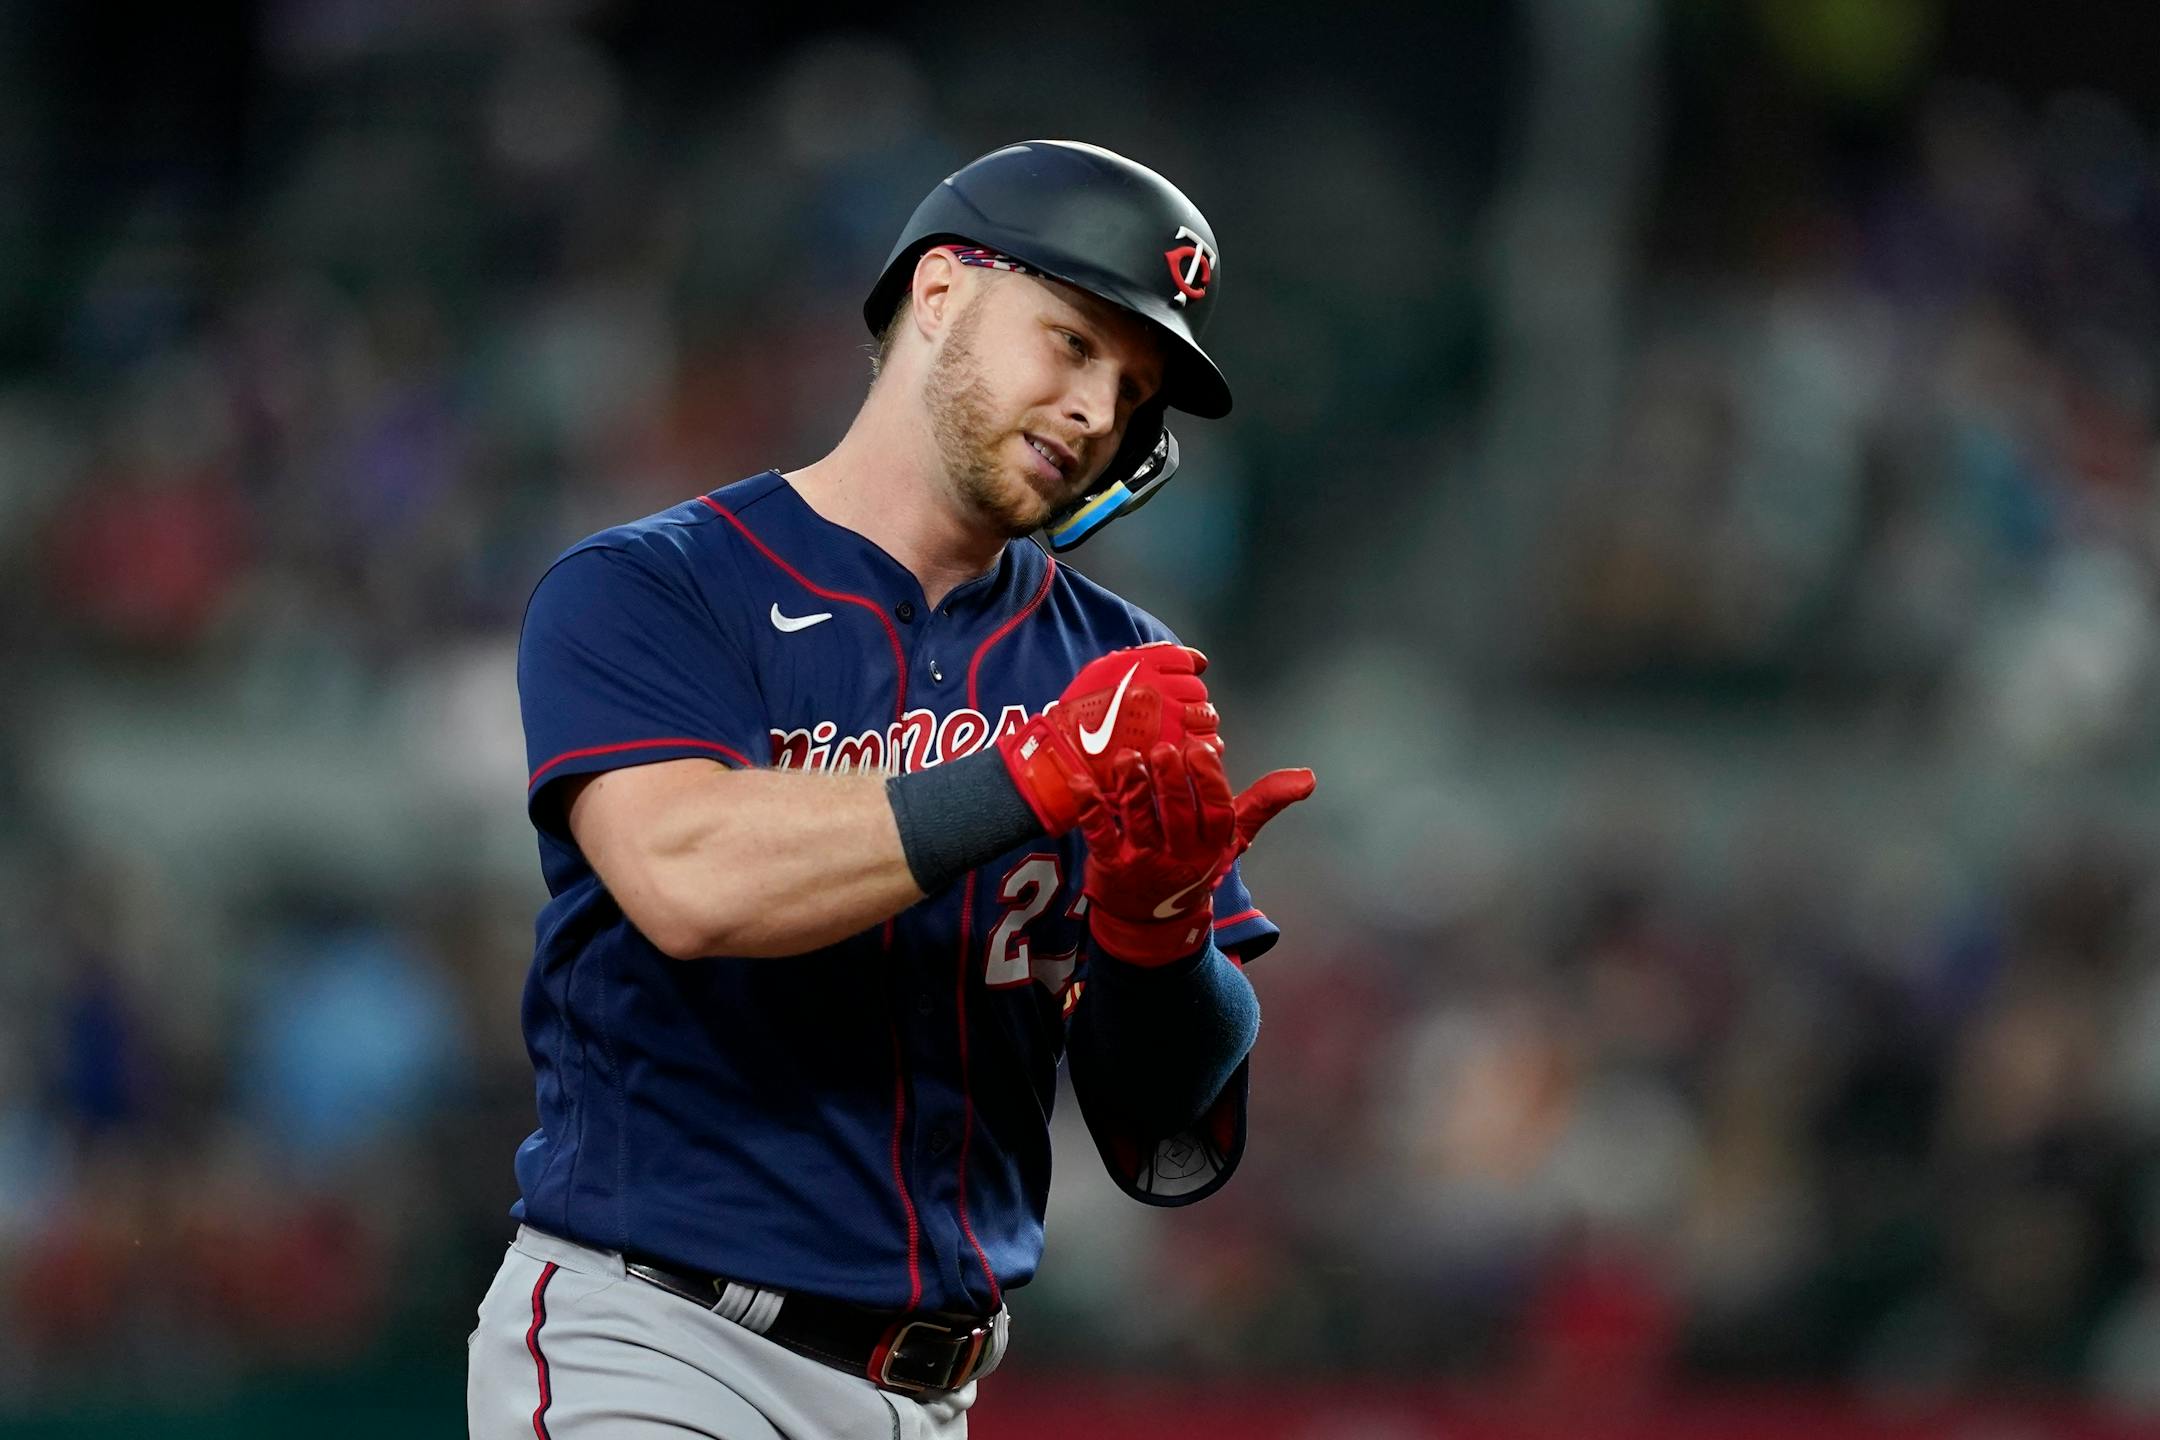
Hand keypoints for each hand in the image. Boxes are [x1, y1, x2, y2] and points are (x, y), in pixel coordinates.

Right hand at [997, 642, 1218, 834]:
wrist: (1068, 754)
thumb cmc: (1081, 713)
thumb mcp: (1106, 669)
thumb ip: (1147, 657)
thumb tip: (1193, 659)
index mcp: (1142, 666)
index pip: (1186, 660)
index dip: (1185, 672)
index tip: (1179, 683)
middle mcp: (1159, 689)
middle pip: (1197, 689)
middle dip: (1189, 700)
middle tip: (1173, 713)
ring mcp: (1169, 721)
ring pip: (1206, 716)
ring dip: (1197, 723)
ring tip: (1179, 732)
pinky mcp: (1173, 751)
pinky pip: (1206, 744)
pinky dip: (1202, 747)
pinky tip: (1186, 749)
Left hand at [1075, 739, 1314, 965]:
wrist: (1150, 923)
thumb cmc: (1190, 865)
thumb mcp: (1229, 840)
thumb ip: (1262, 803)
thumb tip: (1308, 778)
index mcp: (1211, 846)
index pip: (1217, 813)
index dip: (1209, 781)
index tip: (1201, 747)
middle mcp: (1179, 856)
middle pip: (1177, 815)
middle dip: (1170, 781)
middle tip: (1162, 749)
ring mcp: (1143, 862)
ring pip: (1139, 822)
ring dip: (1133, 787)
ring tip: (1127, 757)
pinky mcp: (1109, 865)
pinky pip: (1098, 833)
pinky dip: (1089, 807)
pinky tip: (1081, 780)